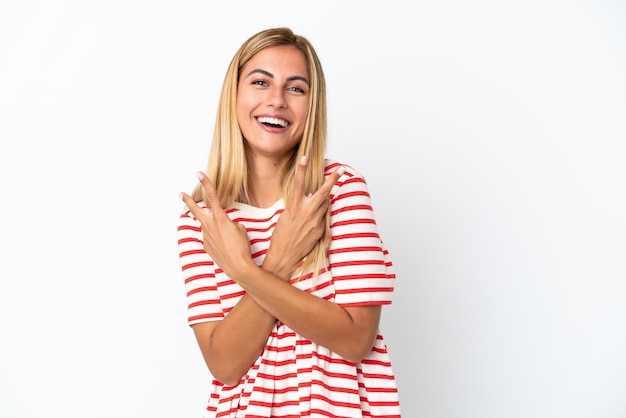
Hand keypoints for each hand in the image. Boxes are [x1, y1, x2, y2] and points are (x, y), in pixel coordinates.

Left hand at [179, 173, 255, 278]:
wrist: (238, 266)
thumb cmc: (242, 247)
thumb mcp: (241, 229)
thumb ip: (230, 223)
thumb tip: (225, 225)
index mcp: (220, 219)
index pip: (213, 197)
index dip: (206, 183)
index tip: (199, 174)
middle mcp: (210, 226)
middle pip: (195, 210)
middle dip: (188, 201)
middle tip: (180, 194)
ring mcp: (206, 237)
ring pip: (208, 227)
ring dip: (215, 229)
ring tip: (228, 239)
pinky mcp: (206, 246)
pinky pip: (211, 238)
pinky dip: (217, 240)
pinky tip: (225, 246)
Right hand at [264, 156, 344, 277]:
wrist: (284, 256)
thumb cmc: (281, 236)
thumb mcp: (285, 216)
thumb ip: (297, 205)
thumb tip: (307, 197)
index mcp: (294, 207)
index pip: (299, 184)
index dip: (301, 169)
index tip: (304, 157)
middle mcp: (307, 213)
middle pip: (323, 192)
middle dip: (333, 180)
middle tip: (341, 169)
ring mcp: (315, 222)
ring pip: (325, 205)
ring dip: (322, 201)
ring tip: (315, 204)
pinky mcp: (320, 231)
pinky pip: (323, 218)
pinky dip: (320, 215)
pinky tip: (311, 222)